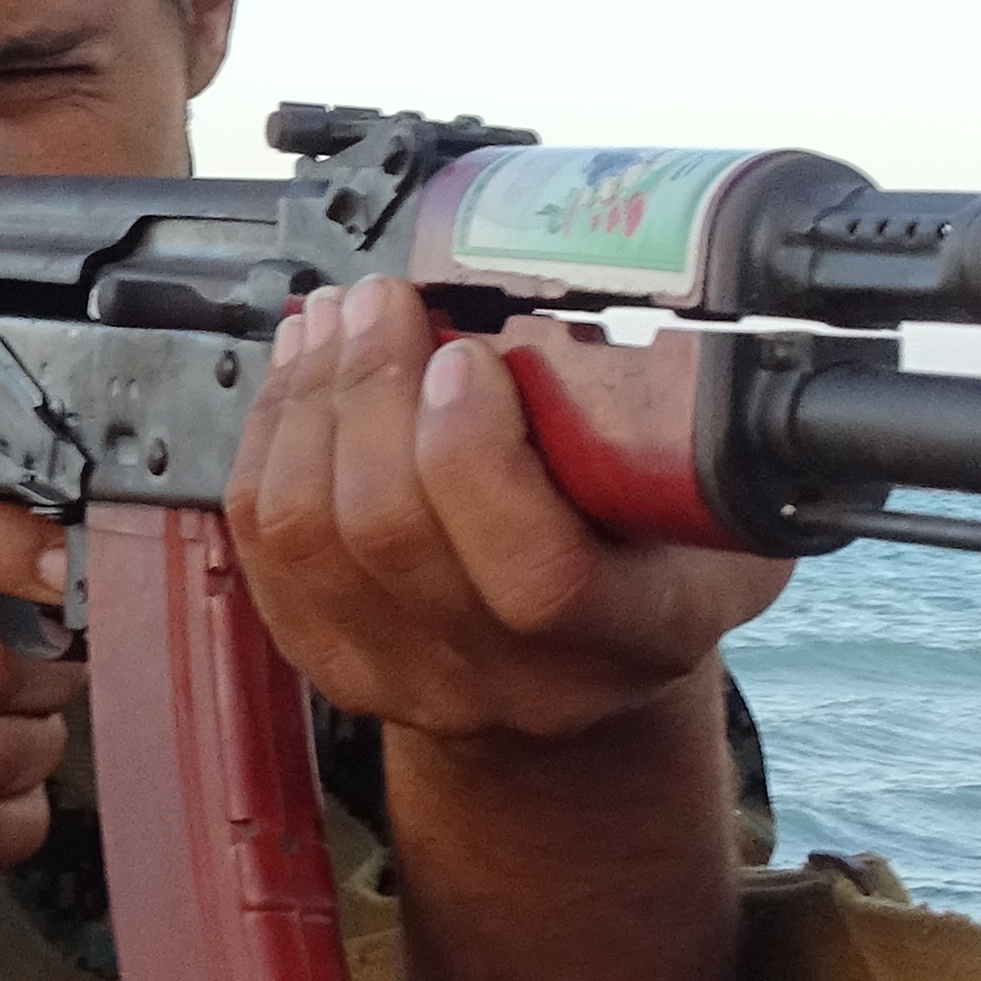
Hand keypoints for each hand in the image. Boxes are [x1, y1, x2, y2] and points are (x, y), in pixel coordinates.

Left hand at [228, 276, 789, 742]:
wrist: (584, 653)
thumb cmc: (659, 553)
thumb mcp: (714, 495)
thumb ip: (675, 431)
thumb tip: (602, 299)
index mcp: (639, 636)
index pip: (538, 578)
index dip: (476, 455)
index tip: (463, 355)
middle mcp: (520, 683)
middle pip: (393, 537)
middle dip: (371, 387)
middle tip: (383, 298)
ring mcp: (412, 681)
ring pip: (310, 532)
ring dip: (312, 397)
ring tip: (340, 317)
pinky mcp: (331, 659)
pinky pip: (265, 542)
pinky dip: (271, 435)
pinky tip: (301, 368)